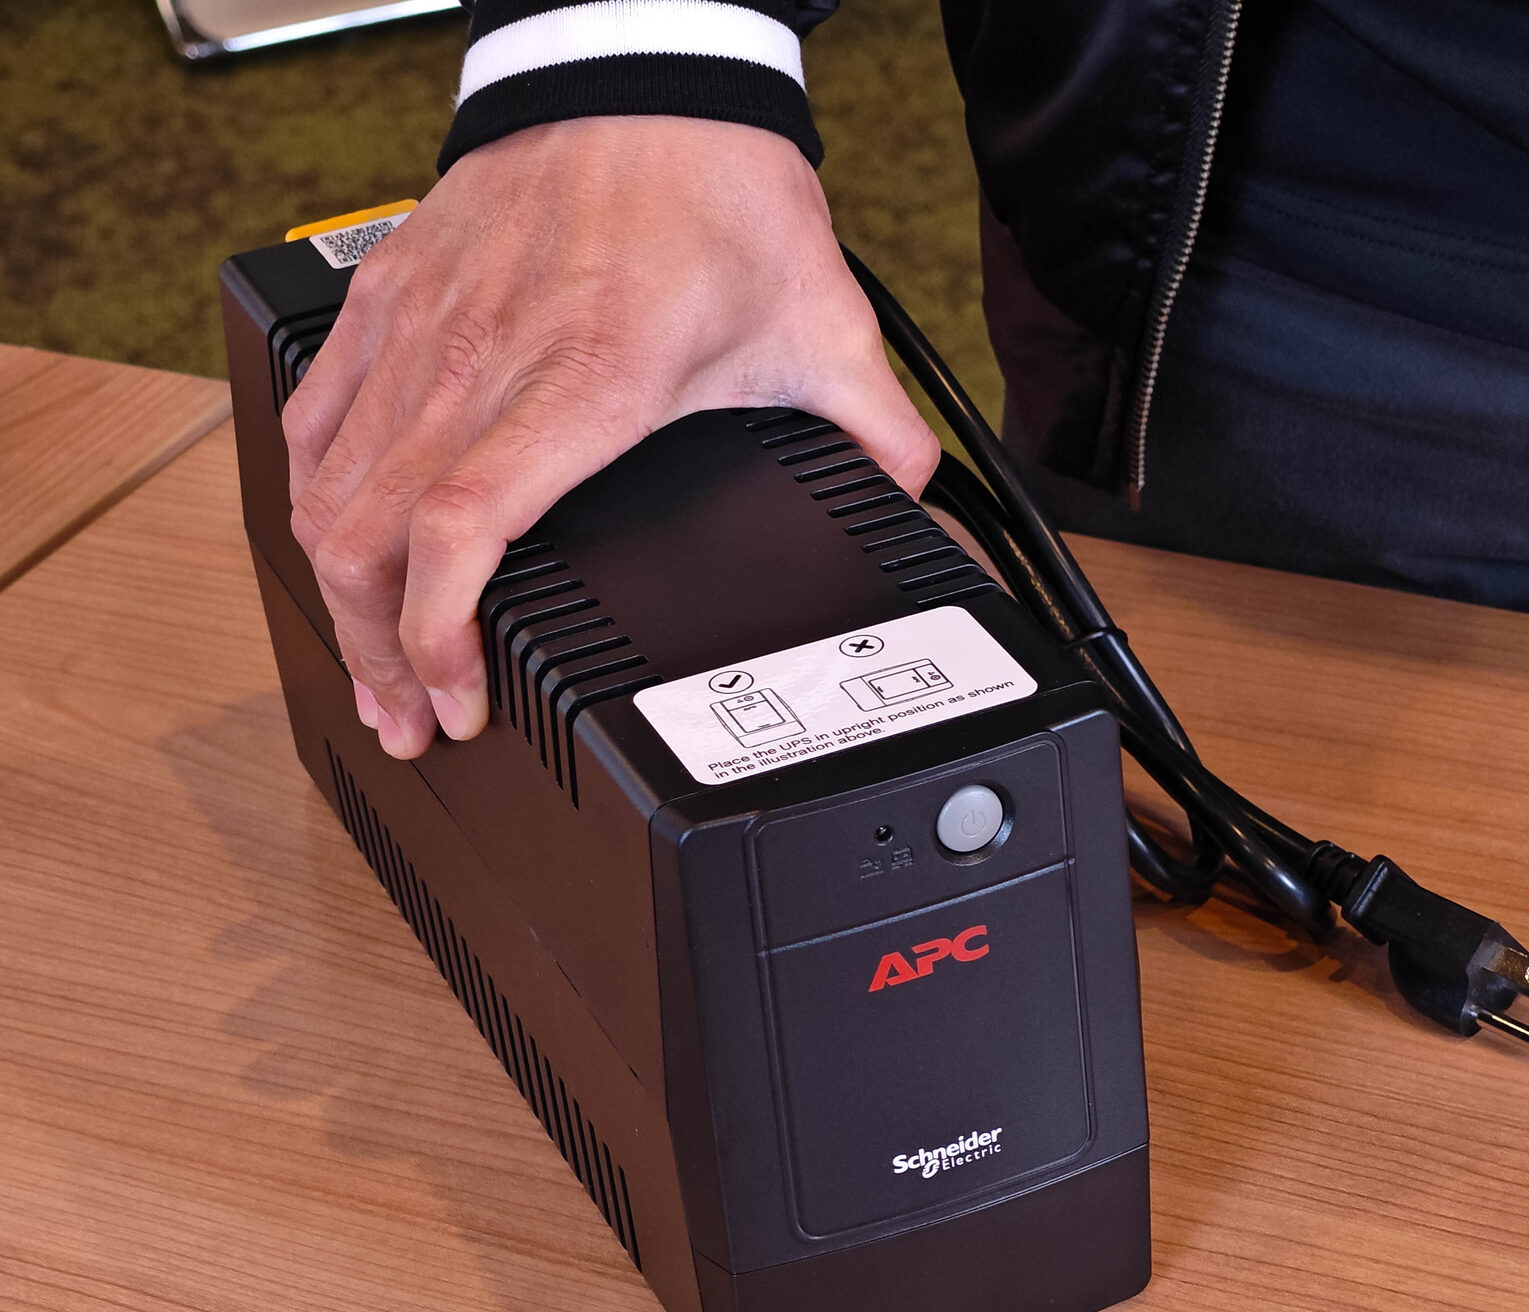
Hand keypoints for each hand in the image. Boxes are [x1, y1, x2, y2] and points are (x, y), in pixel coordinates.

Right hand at [282, 116, 939, 758]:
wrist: (642, 70)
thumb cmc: (715, 190)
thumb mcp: (817, 322)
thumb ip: (872, 430)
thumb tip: (910, 505)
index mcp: (587, 382)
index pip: (464, 528)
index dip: (440, 636)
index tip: (464, 700)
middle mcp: (484, 361)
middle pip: (371, 535)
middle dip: (380, 655)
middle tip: (414, 720)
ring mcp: (422, 329)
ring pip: (328, 488)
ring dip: (339, 597)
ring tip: (374, 667)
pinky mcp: (387, 299)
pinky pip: (315, 415)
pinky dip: (313, 498)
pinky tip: (336, 550)